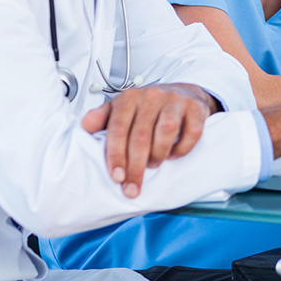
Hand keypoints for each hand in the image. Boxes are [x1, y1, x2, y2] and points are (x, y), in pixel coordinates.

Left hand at [82, 83, 214, 197]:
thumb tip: (85, 127)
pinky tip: (174, 155)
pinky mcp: (196, 108)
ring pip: (166, 131)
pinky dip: (182, 149)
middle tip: (133, 187)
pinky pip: (192, 132)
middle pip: (141, 135)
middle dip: (136, 167)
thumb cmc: (148, 106)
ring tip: (153, 164)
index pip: (118, 128)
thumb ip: (102, 117)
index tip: (117, 177)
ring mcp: (175, 100)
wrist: (183, 92)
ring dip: (158, 155)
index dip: (116, 155)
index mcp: (129, 98)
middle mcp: (152, 96)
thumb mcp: (121, 108)